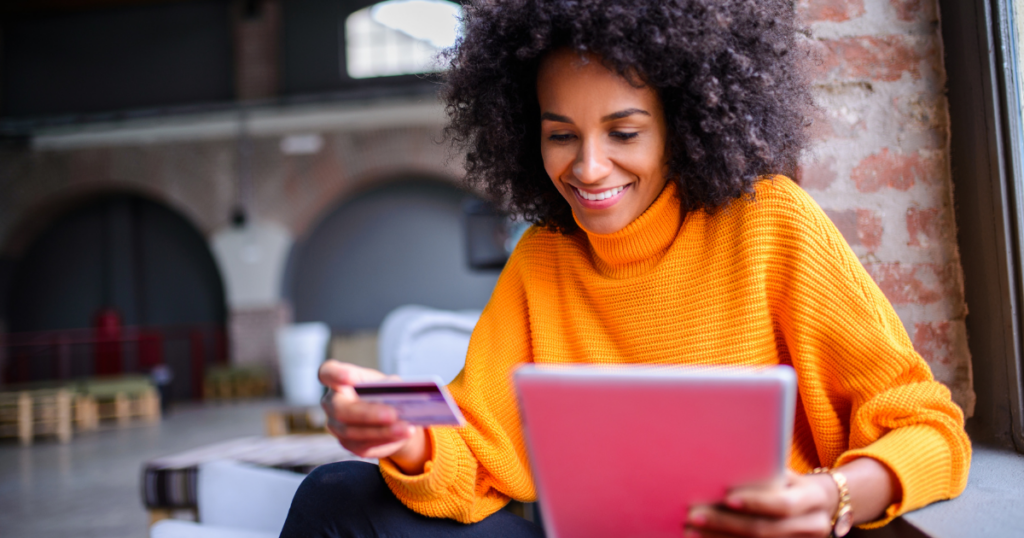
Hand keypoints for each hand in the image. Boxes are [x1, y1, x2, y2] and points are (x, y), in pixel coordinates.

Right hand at [319, 360, 429, 472]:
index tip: (350, 377)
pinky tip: (402, 436)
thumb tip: (399, 395)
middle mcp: (331, 403)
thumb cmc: (384, 392)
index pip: (328, 373)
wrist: (389, 416)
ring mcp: (337, 426)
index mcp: (338, 379)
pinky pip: (364, 446)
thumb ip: (390, 386)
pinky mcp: (348, 444)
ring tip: (406, 428)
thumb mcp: (388, 383)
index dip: (336, 375)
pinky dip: (386, 440)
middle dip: (368, 413)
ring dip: (382, 432)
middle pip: (341, 409)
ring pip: (354, 432)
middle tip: (392, 414)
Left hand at [684, 470, 837, 537]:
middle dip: (725, 523)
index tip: (727, 498)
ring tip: (690, 530)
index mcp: (813, 499)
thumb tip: (722, 466)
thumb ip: (765, 473)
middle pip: (765, 530)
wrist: (819, 505)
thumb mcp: (787, 474)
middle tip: (693, 516)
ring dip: (718, 537)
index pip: (784, 504)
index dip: (756, 502)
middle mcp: (812, 526)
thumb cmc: (791, 482)